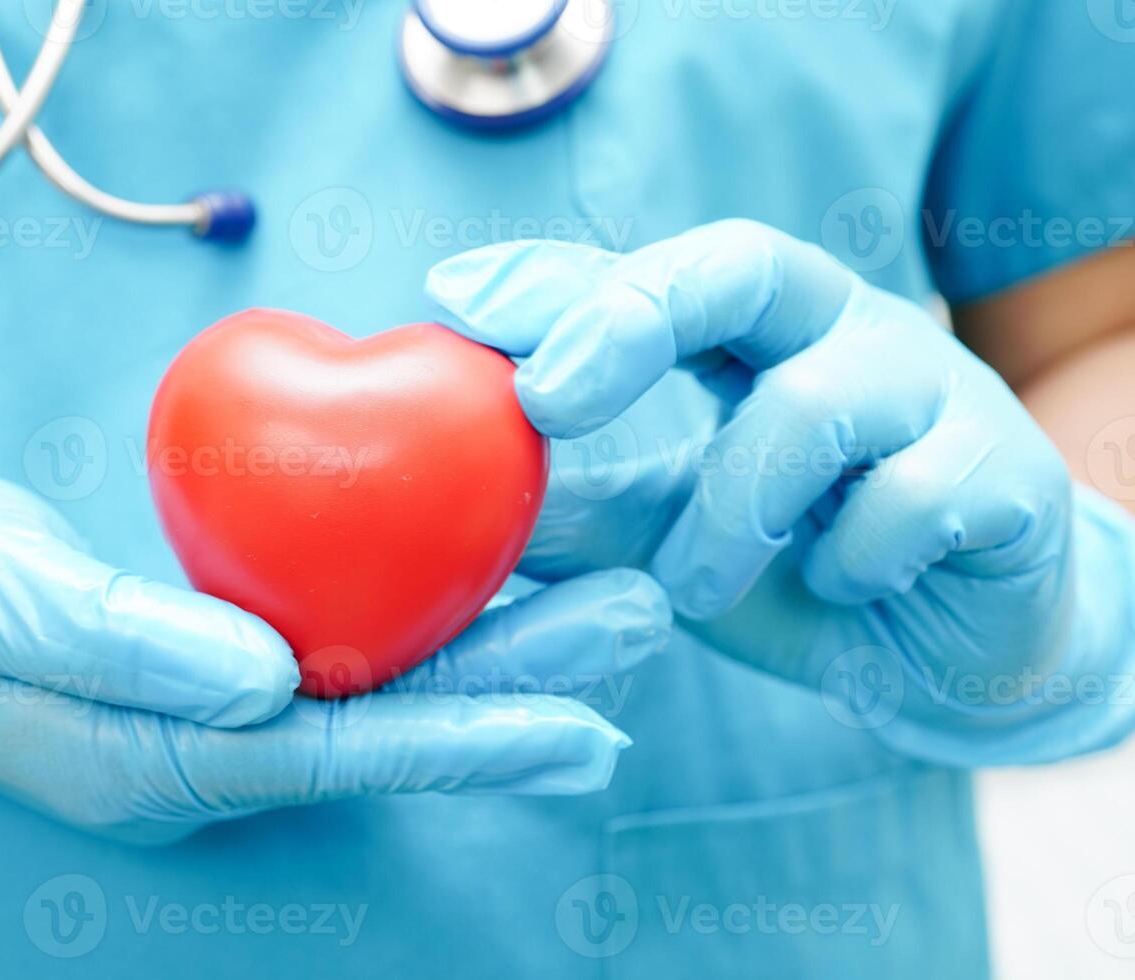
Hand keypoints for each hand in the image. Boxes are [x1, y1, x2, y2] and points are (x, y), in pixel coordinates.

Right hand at [0, 473, 668, 841]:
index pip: (337, 751)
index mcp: (159, 757)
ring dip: (503, 646)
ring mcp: (221, 703)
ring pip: (387, 680)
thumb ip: (127, 646)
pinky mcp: (222, 654)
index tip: (578, 716)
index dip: (462, 736)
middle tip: (640, 622)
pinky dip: (428, 610)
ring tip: (616, 603)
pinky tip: (499, 578)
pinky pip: (347, 634)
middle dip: (521, 683)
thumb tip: (270, 676)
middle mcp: (213, 744)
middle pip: (392, 719)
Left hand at [427, 222, 1104, 754]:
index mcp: (756, 333)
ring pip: (814, 403)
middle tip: (546, 401)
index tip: (454, 300)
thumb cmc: (796, 570)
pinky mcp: (1003, 470)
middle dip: (631, 320)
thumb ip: (577, 512)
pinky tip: (843, 586)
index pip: (652, 274)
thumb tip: (451, 492)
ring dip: (730, 509)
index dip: (556, 280)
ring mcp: (932, 389)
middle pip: (745, 264)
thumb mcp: (668, 536)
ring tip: (692, 587)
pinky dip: (852, 560)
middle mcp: (841, 331)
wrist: (953, 652)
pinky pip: (914, 497)